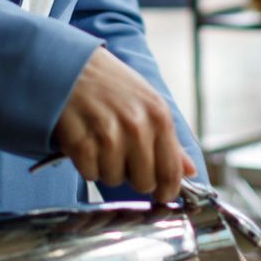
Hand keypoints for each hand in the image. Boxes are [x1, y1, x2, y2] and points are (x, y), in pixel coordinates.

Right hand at [54, 47, 195, 200]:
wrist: (71, 66)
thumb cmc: (111, 84)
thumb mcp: (148, 102)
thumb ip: (170, 140)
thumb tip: (190, 170)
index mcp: (158, 116)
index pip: (171, 171)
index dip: (167, 190)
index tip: (162, 195)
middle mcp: (137, 127)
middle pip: (144, 183)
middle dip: (133, 175)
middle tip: (122, 154)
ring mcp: (108, 136)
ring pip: (114, 179)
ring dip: (107, 167)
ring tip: (101, 140)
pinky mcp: (82, 143)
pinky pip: (90, 174)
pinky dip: (86, 163)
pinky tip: (85, 140)